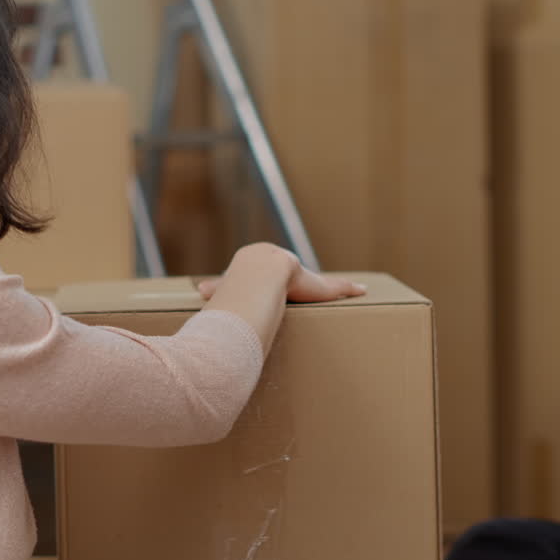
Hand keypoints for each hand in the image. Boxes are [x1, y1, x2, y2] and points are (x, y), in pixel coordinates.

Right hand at [197, 244, 365, 302]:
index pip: (268, 274)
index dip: (273, 281)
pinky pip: (339, 288)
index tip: (278, 287)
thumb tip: (197, 290)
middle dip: (302, 282)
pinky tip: (362, 291)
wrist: (260, 275)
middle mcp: (287, 267)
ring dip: (331, 287)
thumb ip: (213, 288)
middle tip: (310, 290)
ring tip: (347, 292)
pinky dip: (349, 290)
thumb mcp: (227, 286)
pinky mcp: (321, 286)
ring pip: (319, 282)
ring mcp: (305, 276)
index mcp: (265, 267)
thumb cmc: (240, 284)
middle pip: (295, 276)